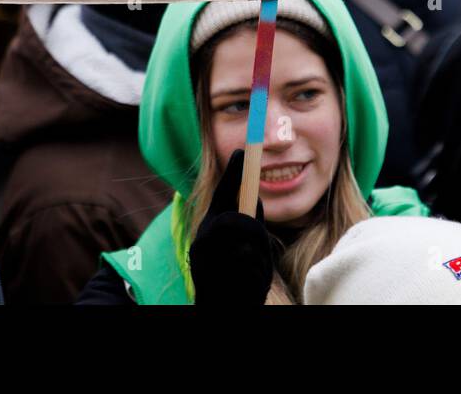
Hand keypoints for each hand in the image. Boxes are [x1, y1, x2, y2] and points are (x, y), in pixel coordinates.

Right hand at [188, 149, 277, 305]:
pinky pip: (244, 267)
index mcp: (212, 226)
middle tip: (257, 242)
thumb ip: (249, 224)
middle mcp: (203, 237)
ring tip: (248, 272)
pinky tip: (243, 285)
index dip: (233, 173)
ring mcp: (204, 257)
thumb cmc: (237, 278)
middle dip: (254, 231)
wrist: (221, 310)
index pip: (223, 193)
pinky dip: (253, 277)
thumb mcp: (246, 247)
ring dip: (255, 259)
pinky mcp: (208, 276)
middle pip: (236, 220)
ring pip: (244, 245)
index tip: (243, 150)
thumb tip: (254, 200)